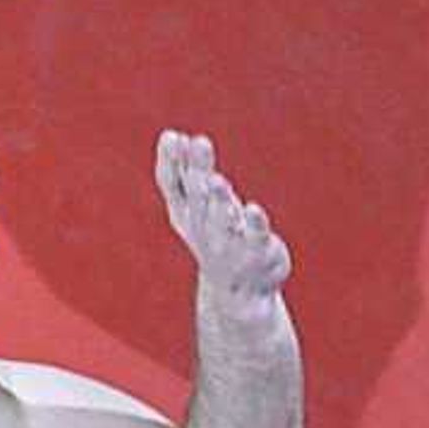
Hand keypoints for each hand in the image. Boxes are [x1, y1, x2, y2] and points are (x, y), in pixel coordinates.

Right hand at [156, 130, 289, 318]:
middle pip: (199, 195)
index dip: (170, 161)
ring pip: (222, 219)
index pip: (172, 184)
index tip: (174, 136)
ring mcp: (230, 241)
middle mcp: (204, 227)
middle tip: (200, 142)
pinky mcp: (257, 250)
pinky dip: (253, 224)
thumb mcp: (193, 207)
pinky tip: (253, 209)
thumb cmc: (215, 236)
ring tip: (218, 181)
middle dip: (199, 169)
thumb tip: (171, 135)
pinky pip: (255, 237)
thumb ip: (181, 172)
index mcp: (186, 212)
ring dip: (219, 200)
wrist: (238, 292)